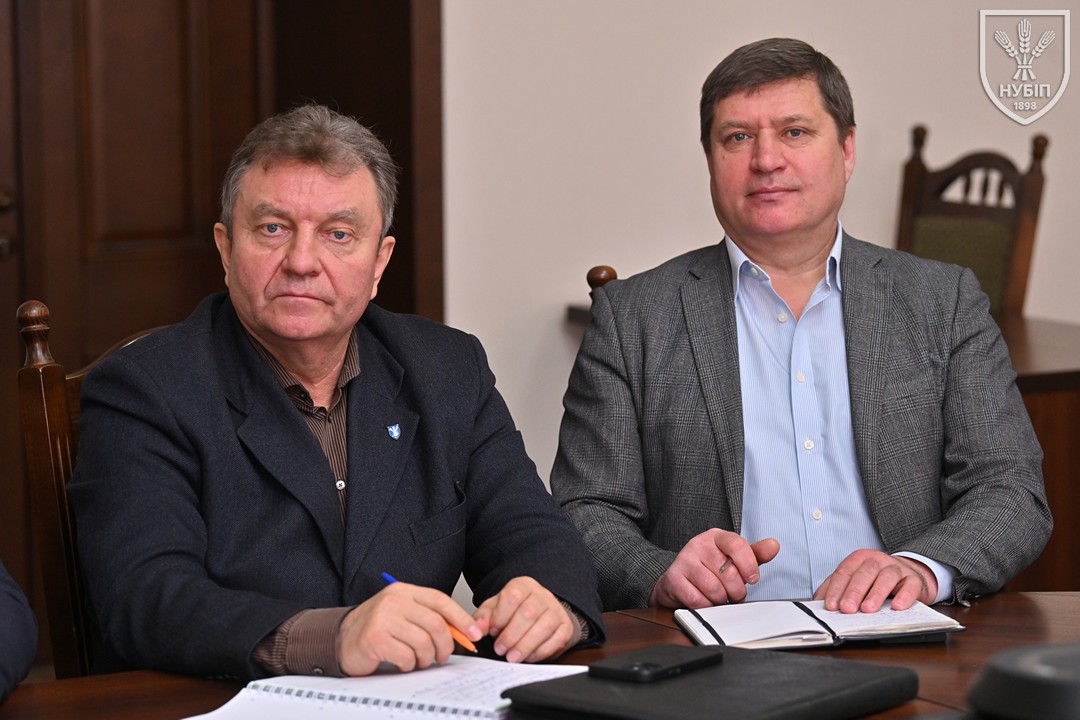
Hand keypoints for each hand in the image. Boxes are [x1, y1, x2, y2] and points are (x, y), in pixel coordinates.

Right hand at [337, 582, 481, 675]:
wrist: (342, 638)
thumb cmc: (377, 627)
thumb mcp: (403, 614)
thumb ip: (429, 617)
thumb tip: (462, 631)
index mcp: (404, 591)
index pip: (440, 600)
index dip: (461, 618)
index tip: (473, 634)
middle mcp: (394, 601)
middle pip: (436, 623)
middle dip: (445, 645)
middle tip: (442, 656)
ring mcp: (383, 618)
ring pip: (423, 642)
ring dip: (426, 658)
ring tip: (419, 660)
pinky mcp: (375, 638)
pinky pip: (406, 656)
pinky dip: (409, 664)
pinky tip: (403, 663)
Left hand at [473, 576, 575, 663]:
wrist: (540, 615)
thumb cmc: (514, 612)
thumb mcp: (495, 609)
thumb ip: (483, 618)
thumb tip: (477, 630)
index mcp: (523, 586)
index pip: (513, 596)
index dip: (500, 616)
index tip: (492, 631)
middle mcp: (542, 595)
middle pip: (529, 612)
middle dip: (512, 635)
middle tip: (500, 649)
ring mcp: (556, 610)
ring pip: (544, 626)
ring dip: (526, 645)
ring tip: (512, 657)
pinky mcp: (566, 627)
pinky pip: (557, 639)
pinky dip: (541, 651)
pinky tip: (528, 657)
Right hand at [648, 529, 779, 608]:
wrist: (677, 580)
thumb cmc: (710, 569)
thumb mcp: (734, 559)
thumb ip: (755, 554)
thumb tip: (774, 545)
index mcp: (716, 537)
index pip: (737, 545)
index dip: (749, 565)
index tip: (753, 579)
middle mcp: (698, 544)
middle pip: (729, 573)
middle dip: (735, 590)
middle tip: (732, 592)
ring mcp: (684, 560)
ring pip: (714, 589)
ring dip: (720, 600)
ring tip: (717, 596)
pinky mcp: (674, 578)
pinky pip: (698, 600)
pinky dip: (706, 606)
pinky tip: (704, 600)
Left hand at [814, 550, 937, 612]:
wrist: (909, 573)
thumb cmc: (876, 579)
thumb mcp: (854, 580)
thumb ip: (836, 588)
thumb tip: (818, 603)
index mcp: (859, 559)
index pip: (845, 572)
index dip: (836, 589)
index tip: (831, 605)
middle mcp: (877, 561)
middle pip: (864, 573)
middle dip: (854, 591)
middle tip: (847, 609)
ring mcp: (897, 568)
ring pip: (886, 577)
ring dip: (876, 594)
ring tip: (868, 609)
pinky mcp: (914, 579)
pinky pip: (911, 585)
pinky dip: (905, 596)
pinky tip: (897, 607)